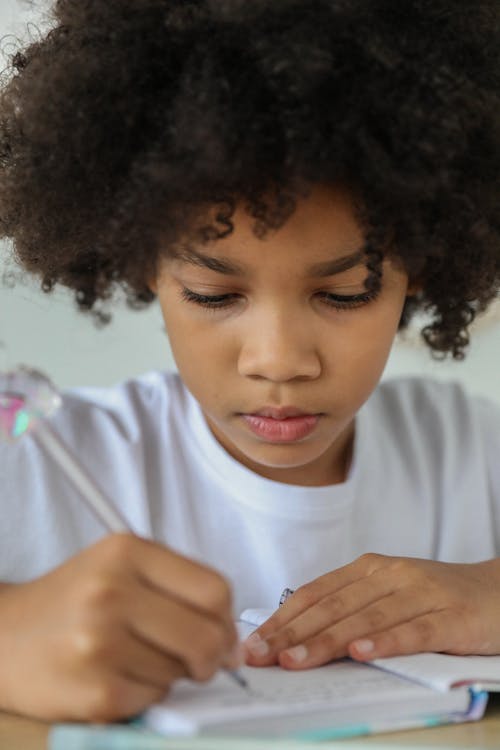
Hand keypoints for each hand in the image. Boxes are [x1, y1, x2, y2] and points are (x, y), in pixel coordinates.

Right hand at [0, 534, 238, 720]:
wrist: (4, 637)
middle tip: (197, 660)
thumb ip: (179, 588)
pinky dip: (144, 693)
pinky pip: (153, 699)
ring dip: (168, 672)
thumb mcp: (121, 567)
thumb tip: (234, 640)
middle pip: (206, 635)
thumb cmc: (72, 601)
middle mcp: (111, 592)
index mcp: (126, 551)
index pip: (213, 588)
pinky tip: (115, 676)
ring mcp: (100, 644)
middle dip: (211, 655)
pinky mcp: (95, 693)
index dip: (227, 618)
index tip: (222, 632)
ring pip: (180, 671)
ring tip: (131, 656)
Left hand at [244, 553, 499, 669]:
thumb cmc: (434, 598)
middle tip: (260, 656)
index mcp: (367, 569)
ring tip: (294, 660)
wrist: (498, 590)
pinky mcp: (449, 617)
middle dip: (291, 633)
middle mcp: (389, 575)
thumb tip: (295, 636)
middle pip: (332, 606)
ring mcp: (420, 594)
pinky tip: (361, 654)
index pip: (315, 594)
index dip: (282, 618)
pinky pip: (413, 631)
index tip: (253, 643)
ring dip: (326, 641)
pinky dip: (385, 642)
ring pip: (365, 619)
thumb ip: (350, 608)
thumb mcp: (387, 594)